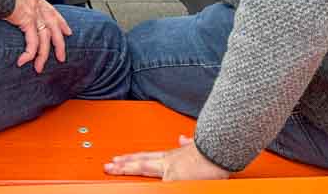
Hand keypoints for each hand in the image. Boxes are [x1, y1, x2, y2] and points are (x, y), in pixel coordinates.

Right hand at [4, 0, 71, 71]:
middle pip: (54, 27)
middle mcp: (37, 5)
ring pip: (44, 39)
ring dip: (43, 55)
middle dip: (59, 44)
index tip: (67, 31)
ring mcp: (34, 13)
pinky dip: (29, 53)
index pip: (52, 11)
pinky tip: (23, 61)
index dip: (61, 23)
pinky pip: (32, 42)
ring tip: (39, 68)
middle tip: (61, 57)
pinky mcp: (27, 20)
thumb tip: (9, 6)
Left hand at [105, 136, 229, 180]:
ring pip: (144, 170)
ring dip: (128, 169)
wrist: (220, 148)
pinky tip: (137, 188)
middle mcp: (168, 162)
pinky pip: (160, 186)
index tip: (120, 159)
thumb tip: (183, 139)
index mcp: (173, 156)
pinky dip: (153, 187)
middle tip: (108, 165)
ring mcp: (170, 171)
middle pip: (140, 163)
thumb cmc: (213, 149)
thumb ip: (188, 144)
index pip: (146, 157)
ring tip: (113, 170)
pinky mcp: (175, 180)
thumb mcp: (197, 144)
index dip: (132, 159)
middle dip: (122, 164)